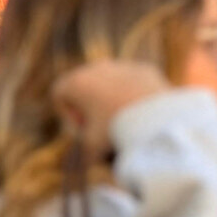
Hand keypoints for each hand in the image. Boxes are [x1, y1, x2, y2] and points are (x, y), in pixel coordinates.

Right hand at [51, 60, 169, 154]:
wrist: (157, 119)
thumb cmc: (118, 132)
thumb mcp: (93, 148)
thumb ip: (86, 146)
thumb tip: (93, 150)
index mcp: (77, 82)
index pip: (59, 94)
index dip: (67, 116)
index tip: (83, 131)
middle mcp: (97, 68)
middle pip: (85, 86)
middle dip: (90, 107)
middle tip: (102, 130)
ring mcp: (121, 66)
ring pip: (110, 82)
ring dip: (112, 100)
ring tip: (125, 123)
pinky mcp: (144, 69)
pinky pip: (133, 83)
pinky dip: (134, 96)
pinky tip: (143, 114)